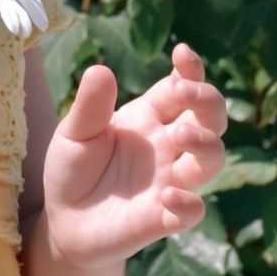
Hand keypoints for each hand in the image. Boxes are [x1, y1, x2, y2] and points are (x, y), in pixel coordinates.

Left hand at [41, 43, 227, 268]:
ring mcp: (170, 180)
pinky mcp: (164, 217)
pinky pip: (193, 211)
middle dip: (208, 100)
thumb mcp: (74, 133)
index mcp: (148, 117)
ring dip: (206, 144)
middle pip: (209, 118)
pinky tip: (168, 195)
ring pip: (212, 160)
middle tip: (186, 92)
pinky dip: (189, 203)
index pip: (181, 88)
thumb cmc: (72, 170)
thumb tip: (101, 69)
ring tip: (182, 135)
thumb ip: (90, 105)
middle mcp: (168, 146)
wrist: (64, 221)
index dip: (191, 70)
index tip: (183, 53)